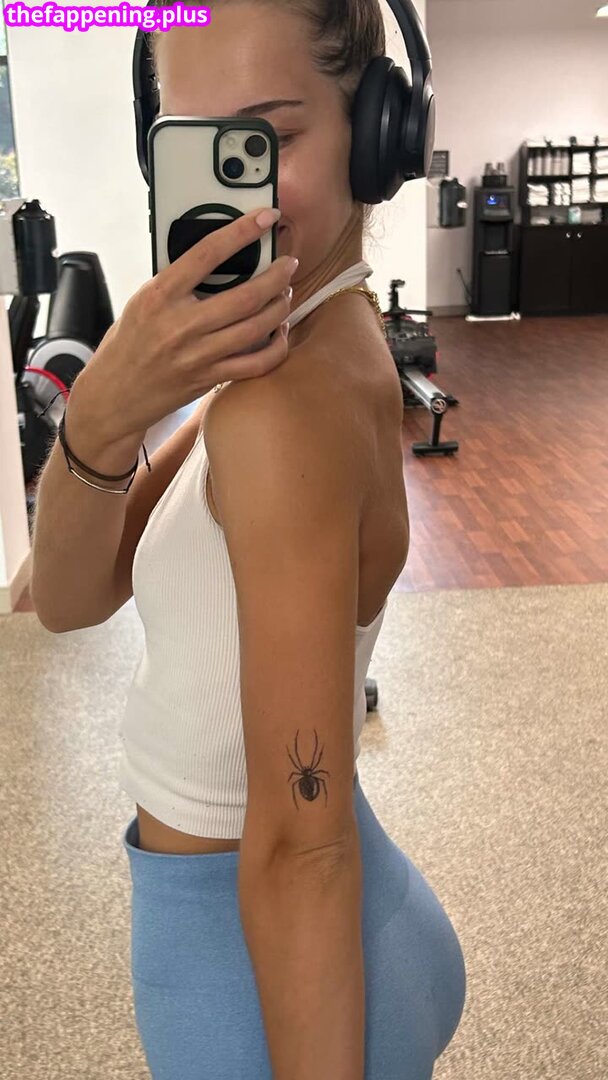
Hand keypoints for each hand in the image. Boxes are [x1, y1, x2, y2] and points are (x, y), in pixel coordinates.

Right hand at [70, 207, 296, 444]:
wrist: (114, 395)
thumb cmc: (128, 344)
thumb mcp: (142, 301)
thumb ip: (177, 281)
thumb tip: (218, 256)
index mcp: (160, 296)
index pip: (208, 253)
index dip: (242, 231)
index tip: (265, 217)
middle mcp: (181, 325)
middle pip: (246, 295)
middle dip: (277, 275)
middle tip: (288, 264)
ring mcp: (198, 355)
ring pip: (257, 327)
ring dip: (280, 306)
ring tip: (285, 293)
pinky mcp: (210, 378)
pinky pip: (257, 363)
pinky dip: (277, 347)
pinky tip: (280, 333)